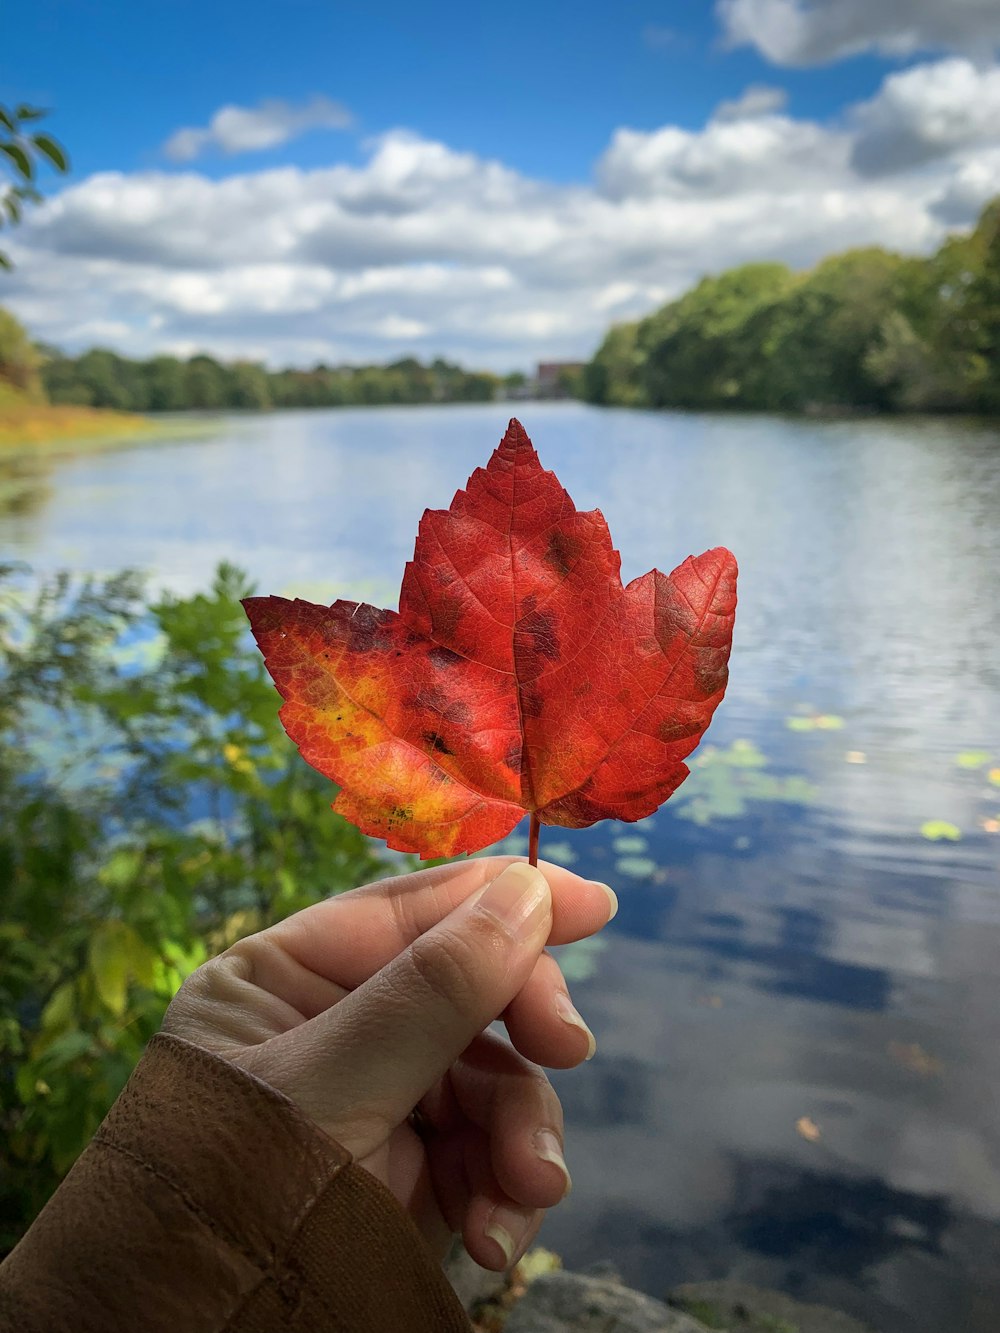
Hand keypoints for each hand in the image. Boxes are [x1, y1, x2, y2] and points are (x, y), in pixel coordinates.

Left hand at [161, 857, 615, 1269]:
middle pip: (467, 990)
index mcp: (285, 976)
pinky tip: (497, 1236)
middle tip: (567, 1048)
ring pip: (490, 1078)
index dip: (505, 900)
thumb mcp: (330, 1086)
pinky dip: (506, 1191)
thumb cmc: (237, 1197)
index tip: (597, 902)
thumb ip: (431, 989)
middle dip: (523, 1027)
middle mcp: (335, 1027)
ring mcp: (376, 1101)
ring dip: (523, 1133)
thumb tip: (525, 892)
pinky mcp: (408, 1174)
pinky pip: (485, 1154)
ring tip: (531, 1186)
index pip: (409, 911)